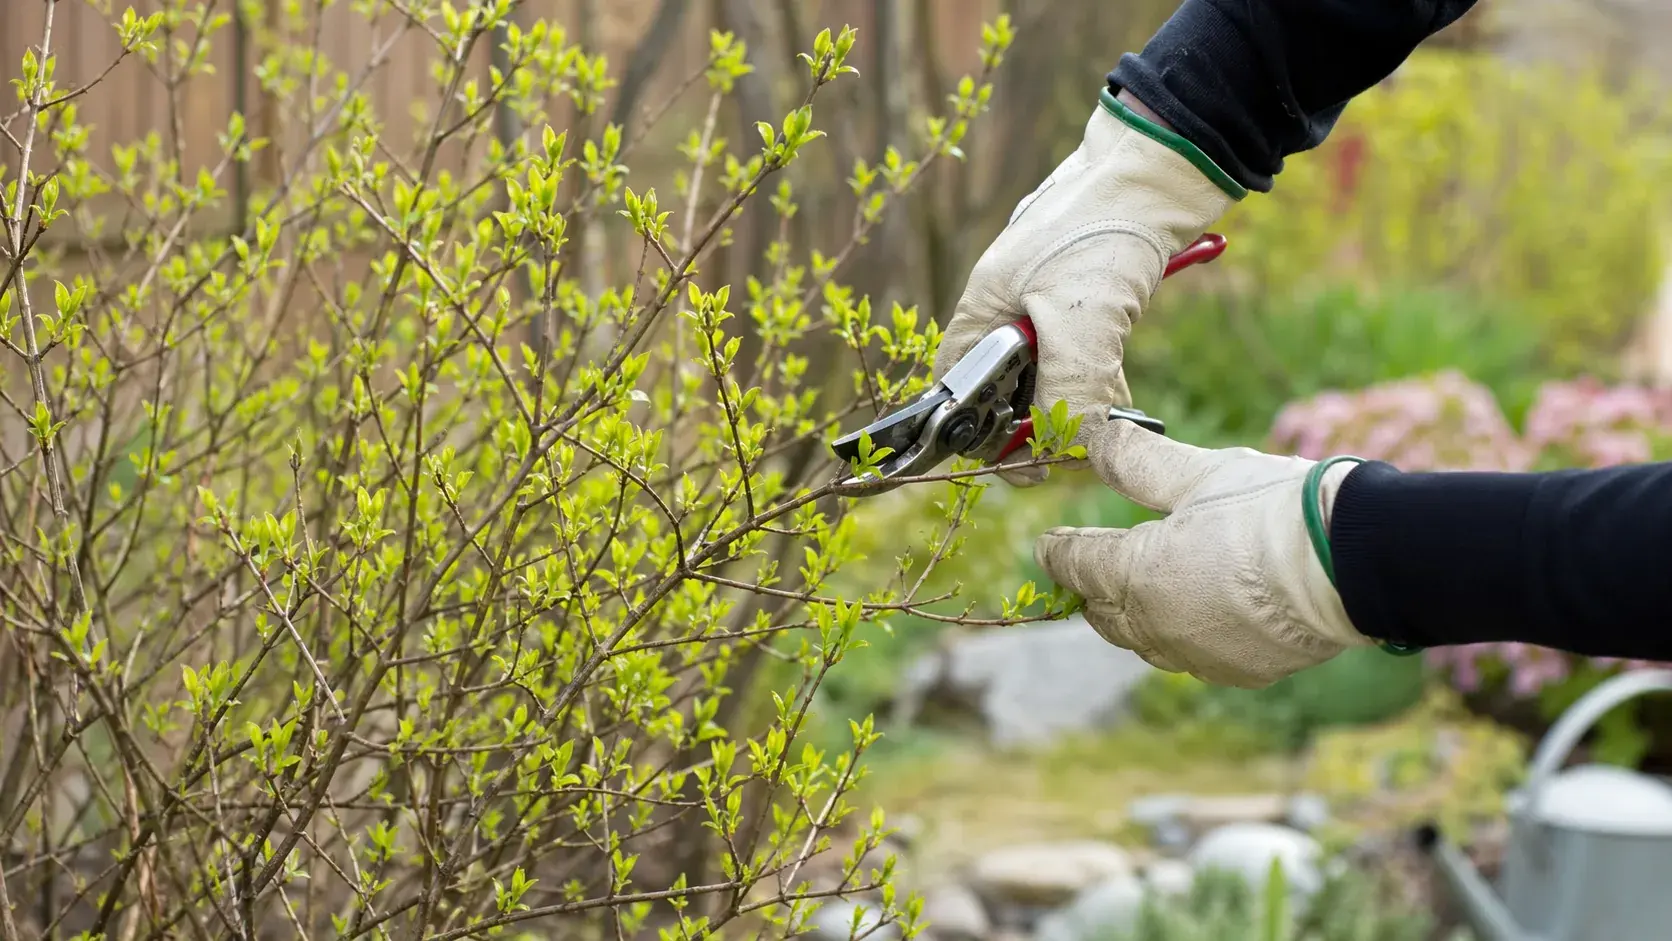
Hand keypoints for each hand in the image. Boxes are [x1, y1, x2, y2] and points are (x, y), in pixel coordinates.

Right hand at [933, 91, 1241, 485]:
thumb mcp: (1083, 318)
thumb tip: (1067, 445)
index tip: (1019, 460)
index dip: (978, 428)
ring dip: (1075, 400)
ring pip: (1048, 371)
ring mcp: (1047, 297)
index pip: (957, 383)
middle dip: (1034, 419)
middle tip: (1069, 448)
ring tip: (1105, 423)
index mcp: (984, 303)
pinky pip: (1083, 352)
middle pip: (1004, 383)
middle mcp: (1008, 301)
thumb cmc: (1106, 224)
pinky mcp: (1088, 293)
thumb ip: (1069, 388)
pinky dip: (1100, 378)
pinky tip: (1123, 395)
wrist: (1162, 162)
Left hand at [1032, 417, 1374, 688]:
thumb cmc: (1272, 510)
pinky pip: (1190, 659)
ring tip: (1130, 598)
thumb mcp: (1199, 472)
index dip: (1059, 550)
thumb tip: (1094, 436)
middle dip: (1090, 589)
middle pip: (1103, 612)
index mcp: (1135, 574)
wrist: (1355, 563)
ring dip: (1131, 619)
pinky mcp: (1238, 672)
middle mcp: (1156, 625)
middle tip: (1084, 571)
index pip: (1078, 565)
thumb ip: (1137, 459)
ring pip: (1143, 642)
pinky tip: (1190, 622)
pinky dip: (1180, 638)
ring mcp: (1197, 657)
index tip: (1049, 544)